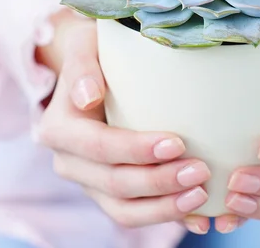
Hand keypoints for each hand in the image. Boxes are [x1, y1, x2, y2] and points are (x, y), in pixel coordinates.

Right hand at [36, 11, 211, 228]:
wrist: (93, 72)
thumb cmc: (95, 51)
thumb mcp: (84, 44)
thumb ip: (82, 65)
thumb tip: (88, 97)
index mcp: (59, 128)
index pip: (98, 146)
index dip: (135, 150)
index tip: (177, 142)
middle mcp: (69, 161)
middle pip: (113, 184)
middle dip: (158, 182)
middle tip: (200, 171)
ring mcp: (88, 181)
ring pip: (122, 210)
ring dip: (164, 208)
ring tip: (201, 194)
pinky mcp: (107, 193)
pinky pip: (133, 214)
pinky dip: (164, 215)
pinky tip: (195, 210)